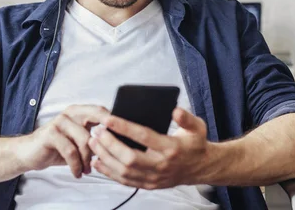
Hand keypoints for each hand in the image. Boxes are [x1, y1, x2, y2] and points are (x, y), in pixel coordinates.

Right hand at [20, 105, 110, 177]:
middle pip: (96, 118)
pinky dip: (76, 165)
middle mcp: (70, 113)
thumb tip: (118, 145)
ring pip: (85, 139)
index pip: (101, 111)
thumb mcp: (78, 142)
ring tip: (87, 170)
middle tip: (108, 155)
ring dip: (88, 159)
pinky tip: (77, 173)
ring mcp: (60, 121)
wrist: (29, 152)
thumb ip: (94, 139)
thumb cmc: (57, 147)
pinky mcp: (51, 133)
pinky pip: (70, 151)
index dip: (113, 123)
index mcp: (79, 112)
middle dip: (105, 137)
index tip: (122, 139)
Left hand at [88, 107, 210, 188]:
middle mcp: (161, 165)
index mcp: (172, 148)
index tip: (108, 119)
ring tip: (93, 143)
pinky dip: (109, 172)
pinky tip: (98, 162)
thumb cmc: (195, 144)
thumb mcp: (197, 127)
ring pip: (124, 171)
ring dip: (105, 157)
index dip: (124, 127)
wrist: (201, 168)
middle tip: (97, 131)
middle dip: (109, 144)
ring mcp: (154, 177)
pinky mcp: (149, 185)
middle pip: (130, 158)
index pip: (144, 136)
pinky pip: (125, 181)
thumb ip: (186, 118)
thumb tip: (175, 110)